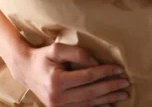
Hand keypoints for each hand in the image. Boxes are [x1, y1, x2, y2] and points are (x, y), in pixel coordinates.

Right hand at [12, 42, 130, 106]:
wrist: (26, 70)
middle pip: (91, 93)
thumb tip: (95, 62)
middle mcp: (58, 98)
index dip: (104, 72)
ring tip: (123, 94)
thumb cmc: (42, 57)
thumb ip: (76, 53)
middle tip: (126, 83)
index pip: (87, 77)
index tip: (119, 69)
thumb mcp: (57, 49)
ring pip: (89, 104)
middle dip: (111, 88)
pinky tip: (110, 104)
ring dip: (108, 99)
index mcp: (57, 81)